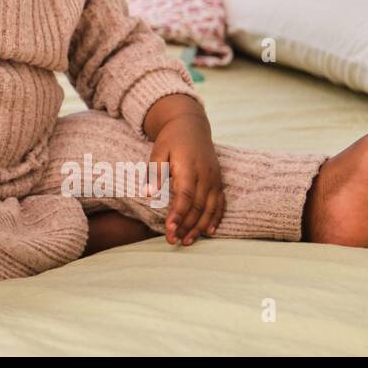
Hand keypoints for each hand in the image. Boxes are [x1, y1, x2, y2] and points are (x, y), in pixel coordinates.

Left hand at [146, 111, 224, 245]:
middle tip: (173, 241)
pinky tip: (208, 232)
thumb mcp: (158, 151)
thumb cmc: (171, 139)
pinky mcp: (218, 181)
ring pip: (209, 208)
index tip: (169, 228)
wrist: (191, 125)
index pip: (184, 195)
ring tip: (187, 241)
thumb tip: (147, 194)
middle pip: (197, 206)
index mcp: (189, 167)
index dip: (178, 213)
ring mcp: (214, 178)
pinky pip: (220, 203)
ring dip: (199, 227)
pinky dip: (215, 218)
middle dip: (185, 226)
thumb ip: (154, 173)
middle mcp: (205, 174)